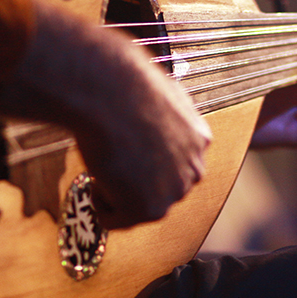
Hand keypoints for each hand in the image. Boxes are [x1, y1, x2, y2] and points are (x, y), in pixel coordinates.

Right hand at [0, 0, 210, 228]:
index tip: (125, 142)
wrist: (110, 88)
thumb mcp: (158, 87)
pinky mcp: (149, 209)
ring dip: (113, 187)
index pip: (172, 163)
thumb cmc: (124, 79)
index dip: (141, 156)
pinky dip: (97, 198)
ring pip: (134, 204)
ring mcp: (175, 191)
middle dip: (130, 177)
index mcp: (199, 139)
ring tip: (106, 154)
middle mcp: (194, 168)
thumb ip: (165, 104)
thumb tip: (154, 93)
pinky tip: (99, 169)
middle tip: (111, 149)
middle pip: (156, 189)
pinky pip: (112, 218)